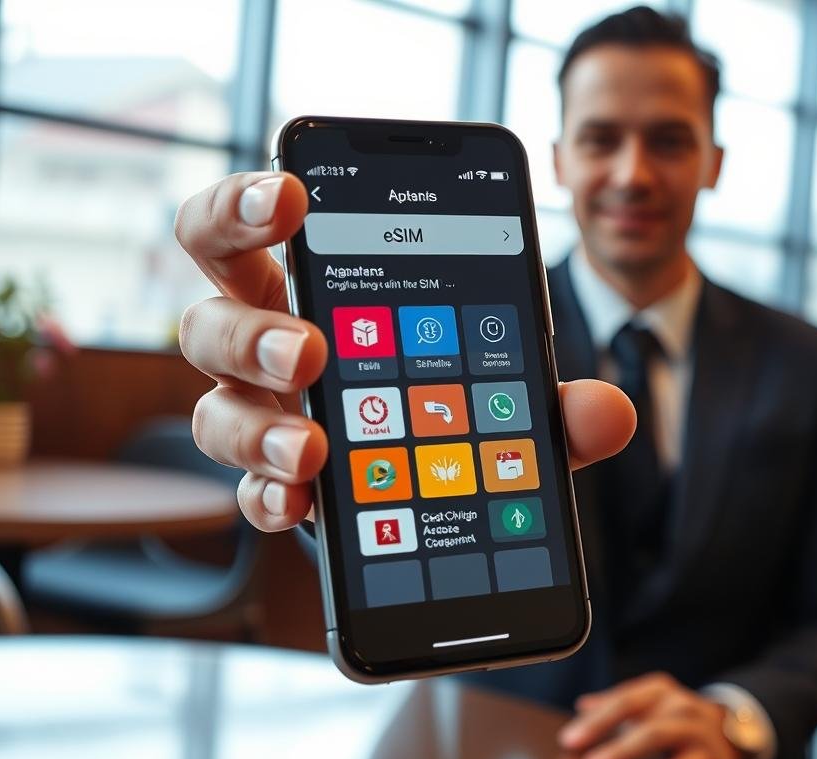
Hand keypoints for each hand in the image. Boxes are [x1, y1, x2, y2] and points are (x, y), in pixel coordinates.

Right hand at [174, 172, 635, 529]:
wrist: (443, 497)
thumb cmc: (459, 408)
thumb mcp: (513, 398)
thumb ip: (554, 400)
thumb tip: (608, 412)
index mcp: (316, 291)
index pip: (246, 230)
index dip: (246, 202)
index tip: (288, 195)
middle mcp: (271, 352)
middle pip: (208, 316)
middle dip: (250, 330)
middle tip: (314, 353)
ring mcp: (266, 424)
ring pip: (213, 413)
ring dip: (260, 429)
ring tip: (318, 449)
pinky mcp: (277, 489)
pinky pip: (249, 495)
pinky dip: (272, 500)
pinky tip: (305, 505)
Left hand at [558, 673, 741, 758]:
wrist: (732, 735)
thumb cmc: (677, 722)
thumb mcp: (650, 706)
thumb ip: (617, 707)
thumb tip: (582, 706)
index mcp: (663, 693)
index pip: (626, 702)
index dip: (597, 721)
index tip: (569, 739)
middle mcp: (686, 710)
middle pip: (648, 728)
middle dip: (615, 746)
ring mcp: (703, 739)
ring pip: (664, 744)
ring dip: (629, 755)